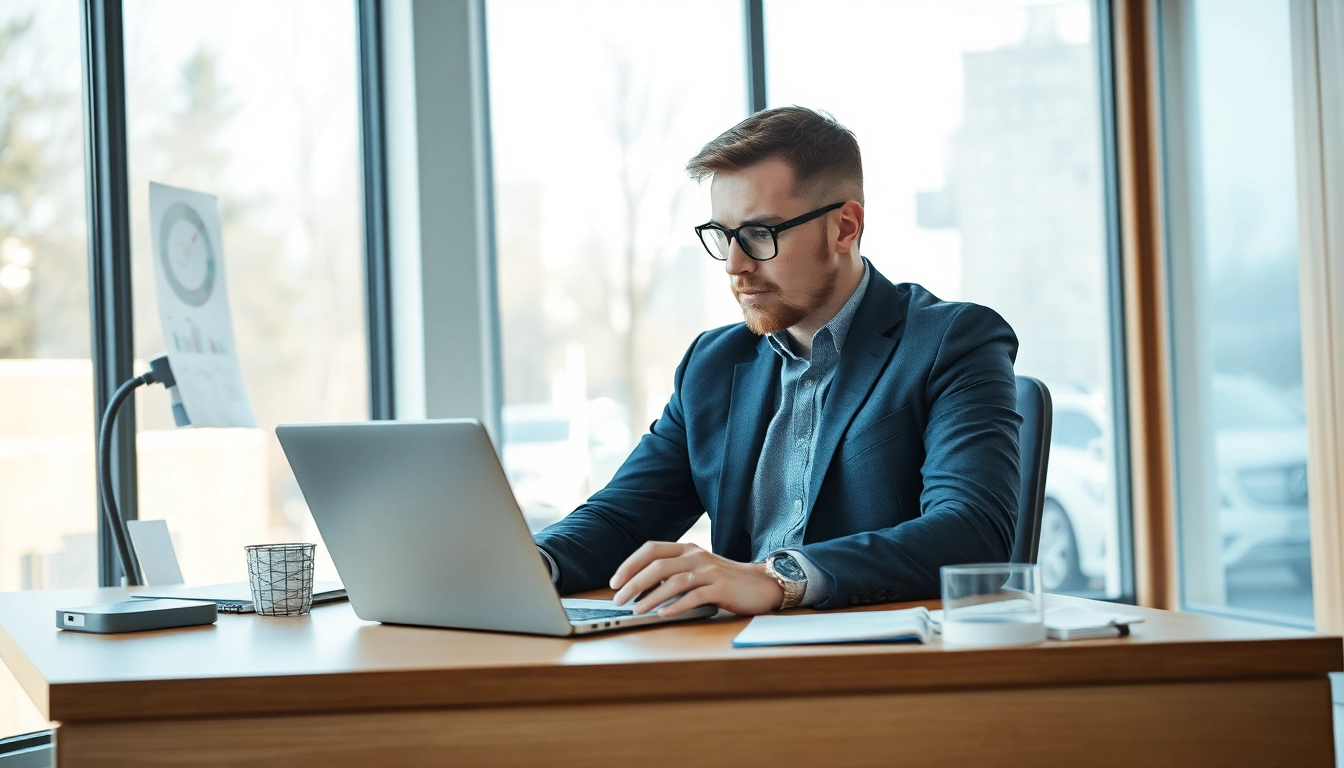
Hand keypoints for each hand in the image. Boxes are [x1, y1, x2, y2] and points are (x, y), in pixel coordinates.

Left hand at [609, 542, 784, 617]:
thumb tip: (638, 587)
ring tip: (636, 610)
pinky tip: (663, 615)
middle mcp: (696, 556)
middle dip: (633, 582)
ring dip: (651, 597)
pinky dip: (676, 606)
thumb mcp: (696, 570)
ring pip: (673, 581)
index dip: (630, 564)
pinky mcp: (722, 588)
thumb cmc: (724, 580)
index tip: (614, 582)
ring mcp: (710, 571)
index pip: (651, 549)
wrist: (761, 584)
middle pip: (658, 565)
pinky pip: (694, 597)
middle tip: (619, 599)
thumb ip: (673, 572)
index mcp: (687, 548)